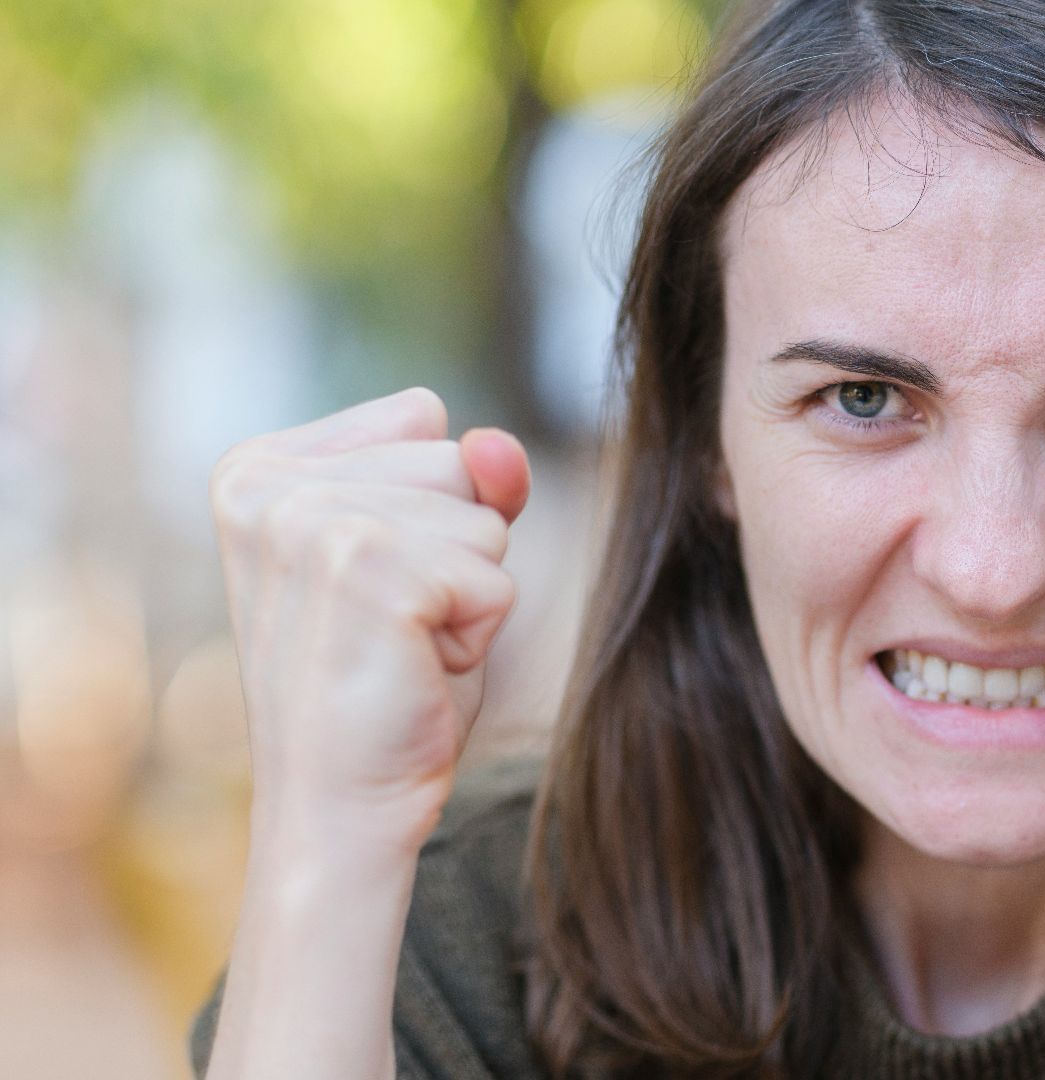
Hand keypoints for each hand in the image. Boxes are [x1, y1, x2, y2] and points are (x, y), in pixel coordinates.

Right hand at [208, 387, 530, 850]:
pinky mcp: (366, 570)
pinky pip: (496, 576)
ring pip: (485, 517)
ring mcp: (310, 524)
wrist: (340, 808)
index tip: (372, 588)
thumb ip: (472, 480)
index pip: (423, 422)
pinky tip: (415, 670)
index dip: (434, 514)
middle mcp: (268, 486)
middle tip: (391, 630)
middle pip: (457, 463)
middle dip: (456, 551)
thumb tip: (498, 445)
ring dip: (468, 594)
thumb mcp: (430, 556)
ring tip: (399, 649)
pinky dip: (479, 633)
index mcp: (259, 468)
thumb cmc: (385, 685)